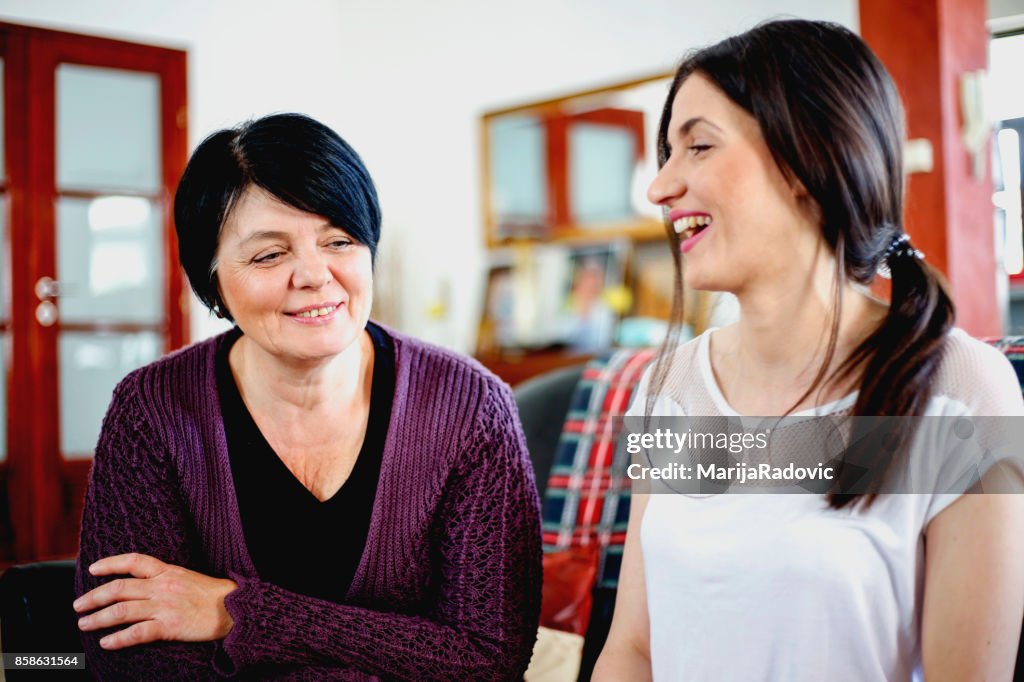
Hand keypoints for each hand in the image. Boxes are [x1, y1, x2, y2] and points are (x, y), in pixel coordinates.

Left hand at [74, 553, 237, 649]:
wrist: (235, 608)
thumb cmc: (214, 595)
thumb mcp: (188, 577)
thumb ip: (165, 579)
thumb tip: (142, 587)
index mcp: (168, 571)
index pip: (134, 561)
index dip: (110, 563)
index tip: (93, 569)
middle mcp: (163, 586)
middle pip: (119, 588)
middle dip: (94, 597)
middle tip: (78, 606)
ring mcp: (165, 606)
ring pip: (122, 610)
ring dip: (98, 618)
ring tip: (85, 625)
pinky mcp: (170, 626)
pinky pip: (138, 632)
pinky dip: (118, 638)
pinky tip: (106, 643)